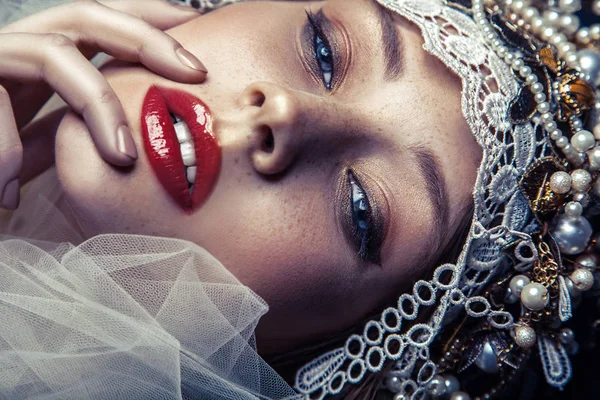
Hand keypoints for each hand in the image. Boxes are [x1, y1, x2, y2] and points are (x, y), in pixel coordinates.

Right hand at [0, 0, 206, 208]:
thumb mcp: (37, 146)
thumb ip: (70, 133)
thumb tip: (128, 148)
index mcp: (45, 62)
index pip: (105, 26)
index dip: (153, 22)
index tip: (202, 37)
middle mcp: (17, 49)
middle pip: (89, 14)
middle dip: (148, 37)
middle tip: (196, 71)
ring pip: (55, 53)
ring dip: (96, 104)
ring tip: (121, 158)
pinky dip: (6, 148)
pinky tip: (4, 188)